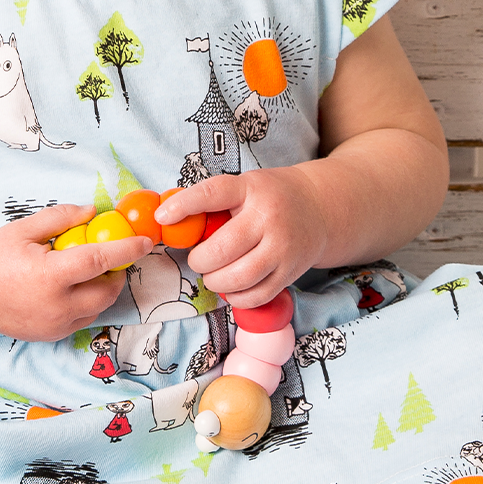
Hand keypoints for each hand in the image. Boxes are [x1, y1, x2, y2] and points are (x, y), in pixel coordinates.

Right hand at [0, 203, 151, 341]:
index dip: (126, 249)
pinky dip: (87, 303)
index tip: (145, 241)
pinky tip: (73, 287)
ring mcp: (54, 325)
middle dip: (118, 273)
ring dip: (103, 289)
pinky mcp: (51, 336)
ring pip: (98, 308)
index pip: (100, 261)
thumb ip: (61, 218)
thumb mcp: (24, 229)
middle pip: (107, 291)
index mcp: (49, 276)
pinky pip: (82, 319)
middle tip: (114, 256)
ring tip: (90, 270)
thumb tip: (93, 211)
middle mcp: (55, 306)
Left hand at [156, 169, 327, 306]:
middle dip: (199, 260)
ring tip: (213, 274)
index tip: (162, 217)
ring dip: (215, 281)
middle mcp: (269, 218)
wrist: (320, 208)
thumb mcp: (245, 186)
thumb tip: (168, 220)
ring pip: (238, 278)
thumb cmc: (270, 197)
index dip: (184, 205)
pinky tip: (233, 286)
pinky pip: (255, 296)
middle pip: (221, 250)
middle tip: (198, 259)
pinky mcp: (291, 272)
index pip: (213, 193)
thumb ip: (213, 202)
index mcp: (251, 189)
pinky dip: (236, 297)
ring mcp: (282, 248)